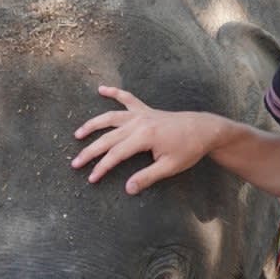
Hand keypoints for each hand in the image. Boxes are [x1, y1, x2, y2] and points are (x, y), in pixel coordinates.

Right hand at [72, 85, 215, 193]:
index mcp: (144, 137)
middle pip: (108, 138)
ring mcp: (141, 114)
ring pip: (110, 117)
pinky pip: (126, 98)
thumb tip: (128, 189)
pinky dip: (114, 92)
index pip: (116, 154)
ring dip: (93, 124)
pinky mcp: (145, 110)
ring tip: (78, 133)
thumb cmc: (188, 149)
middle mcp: (139, 122)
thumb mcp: (169, 167)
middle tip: (75, 163)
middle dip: (90, 151)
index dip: (101, 167)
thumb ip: (147, 177)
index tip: (91, 178)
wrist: (203, 129)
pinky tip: (101, 89)